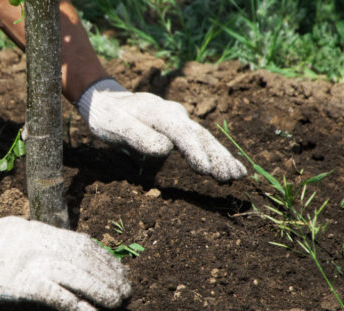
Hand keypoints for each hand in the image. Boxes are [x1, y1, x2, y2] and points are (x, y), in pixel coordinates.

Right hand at [0, 216, 130, 310]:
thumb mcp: (18, 230)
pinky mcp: (22, 284)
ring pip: (77, 276)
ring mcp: (32, 264)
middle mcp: (41, 244)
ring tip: (117, 302)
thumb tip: (64, 246)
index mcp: (41, 231)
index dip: (105, 258)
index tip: (119, 269)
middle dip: (109, 275)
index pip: (83, 243)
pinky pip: (56, 295)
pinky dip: (75, 305)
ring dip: (101, 290)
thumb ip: (41, 237)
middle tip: (125, 289)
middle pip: (85, 259)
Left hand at [76, 78, 246, 181]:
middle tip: (231, 177)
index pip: (182, 133)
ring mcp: (179, 120)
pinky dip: (215, 155)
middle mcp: (174, 114)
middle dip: (217, 157)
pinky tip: (229, 168)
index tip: (205, 170)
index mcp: (159, 113)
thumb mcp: (115, 126)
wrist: (106, 101)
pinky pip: (200, 142)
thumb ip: (138, 136)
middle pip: (200, 136)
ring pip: (205, 139)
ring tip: (238, 176)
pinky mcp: (178, 129)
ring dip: (221, 157)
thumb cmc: (107, 116)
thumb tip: (164, 148)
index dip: (194, 151)